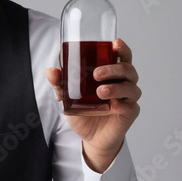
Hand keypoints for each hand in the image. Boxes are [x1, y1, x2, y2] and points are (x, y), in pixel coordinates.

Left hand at [45, 38, 140, 172]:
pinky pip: (130, 105)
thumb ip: (60, 84)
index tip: (115, 43)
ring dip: (116, 87)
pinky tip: (112, 105)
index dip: (121, 48)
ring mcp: (128, 97)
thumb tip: (51, 71)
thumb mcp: (68, 98)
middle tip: (97, 73)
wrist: (90, 137)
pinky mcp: (129, 112)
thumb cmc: (84, 112)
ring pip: (130, 86)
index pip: (121, 56)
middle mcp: (123, 82)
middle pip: (127, 68)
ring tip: (100, 91)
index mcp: (112, 73)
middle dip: (114, 68)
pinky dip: (121, 103)